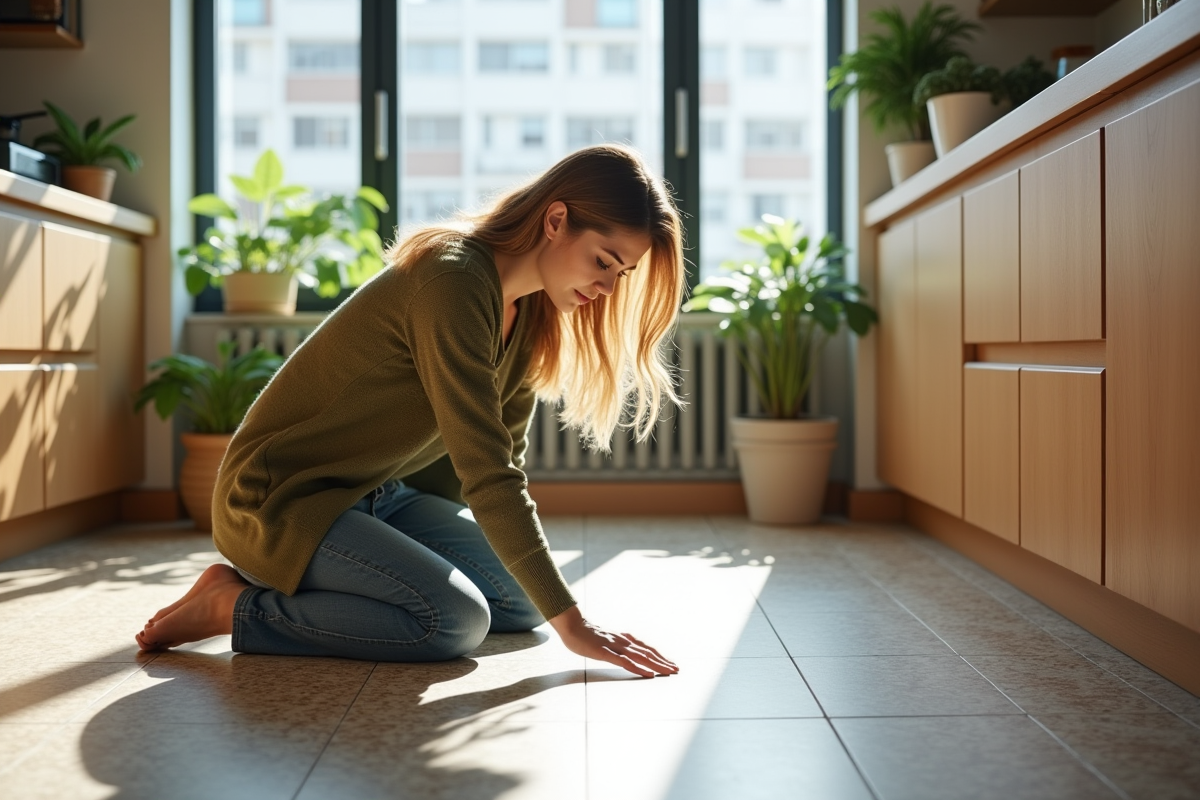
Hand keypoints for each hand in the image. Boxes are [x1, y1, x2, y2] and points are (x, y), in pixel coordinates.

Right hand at [549, 606, 678, 677]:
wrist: (572, 625)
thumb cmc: (586, 634)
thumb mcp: (605, 640)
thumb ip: (616, 645)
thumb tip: (625, 651)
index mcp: (623, 639)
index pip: (646, 648)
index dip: (659, 656)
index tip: (670, 663)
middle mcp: (623, 641)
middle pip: (647, 652)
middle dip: (663, 661)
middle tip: (676, 669)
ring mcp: (615, 646)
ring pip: (640, 657)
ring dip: (656, 665)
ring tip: (668, 671)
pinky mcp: (605, 653)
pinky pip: (625, 662)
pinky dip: (638, 668)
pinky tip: (647, 673)